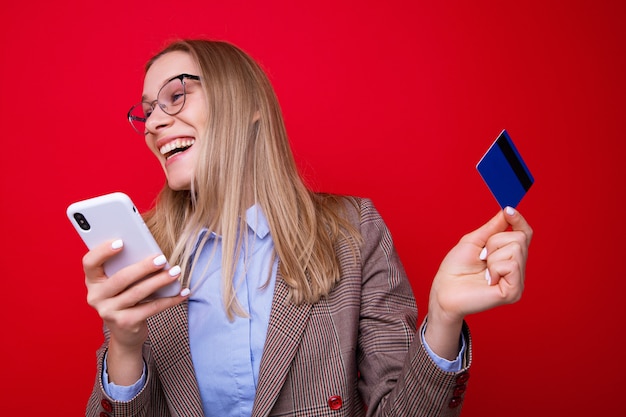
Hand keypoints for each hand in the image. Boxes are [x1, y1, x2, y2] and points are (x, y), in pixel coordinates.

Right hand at [82, 239, 188, 383]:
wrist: (126, 332)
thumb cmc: (125, 297)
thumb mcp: (121, 283)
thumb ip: (126, 266)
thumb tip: (150, 250)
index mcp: (93, 281)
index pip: (89, 263)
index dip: (103, 251)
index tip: (121, 242)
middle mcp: (96, 297)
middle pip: (121, 278)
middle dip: (143, 267)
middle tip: (161, 258)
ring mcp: (109, 312)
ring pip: (138, 292)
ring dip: (160, 281)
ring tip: (176, 271)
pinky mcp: (125, 323)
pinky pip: (151, 308)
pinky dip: (170, 299)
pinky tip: (183, 293)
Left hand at [425, 207, 531, 358]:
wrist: (444, 289)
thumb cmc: (455, 268)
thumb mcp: (474, 241)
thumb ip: (493, 227)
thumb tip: (507, 210)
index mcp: (508, 256)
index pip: (525, 234)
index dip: (519, 220)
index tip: (508, 211)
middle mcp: (517, 268)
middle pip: (519, 238)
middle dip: (495, 242)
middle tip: (482, 257)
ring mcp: (517, 281)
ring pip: (516, 249)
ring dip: (492, 255)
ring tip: (483, 270)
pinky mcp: (513, 292)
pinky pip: (511, 265)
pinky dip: (495, 268)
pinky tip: (488, 279)